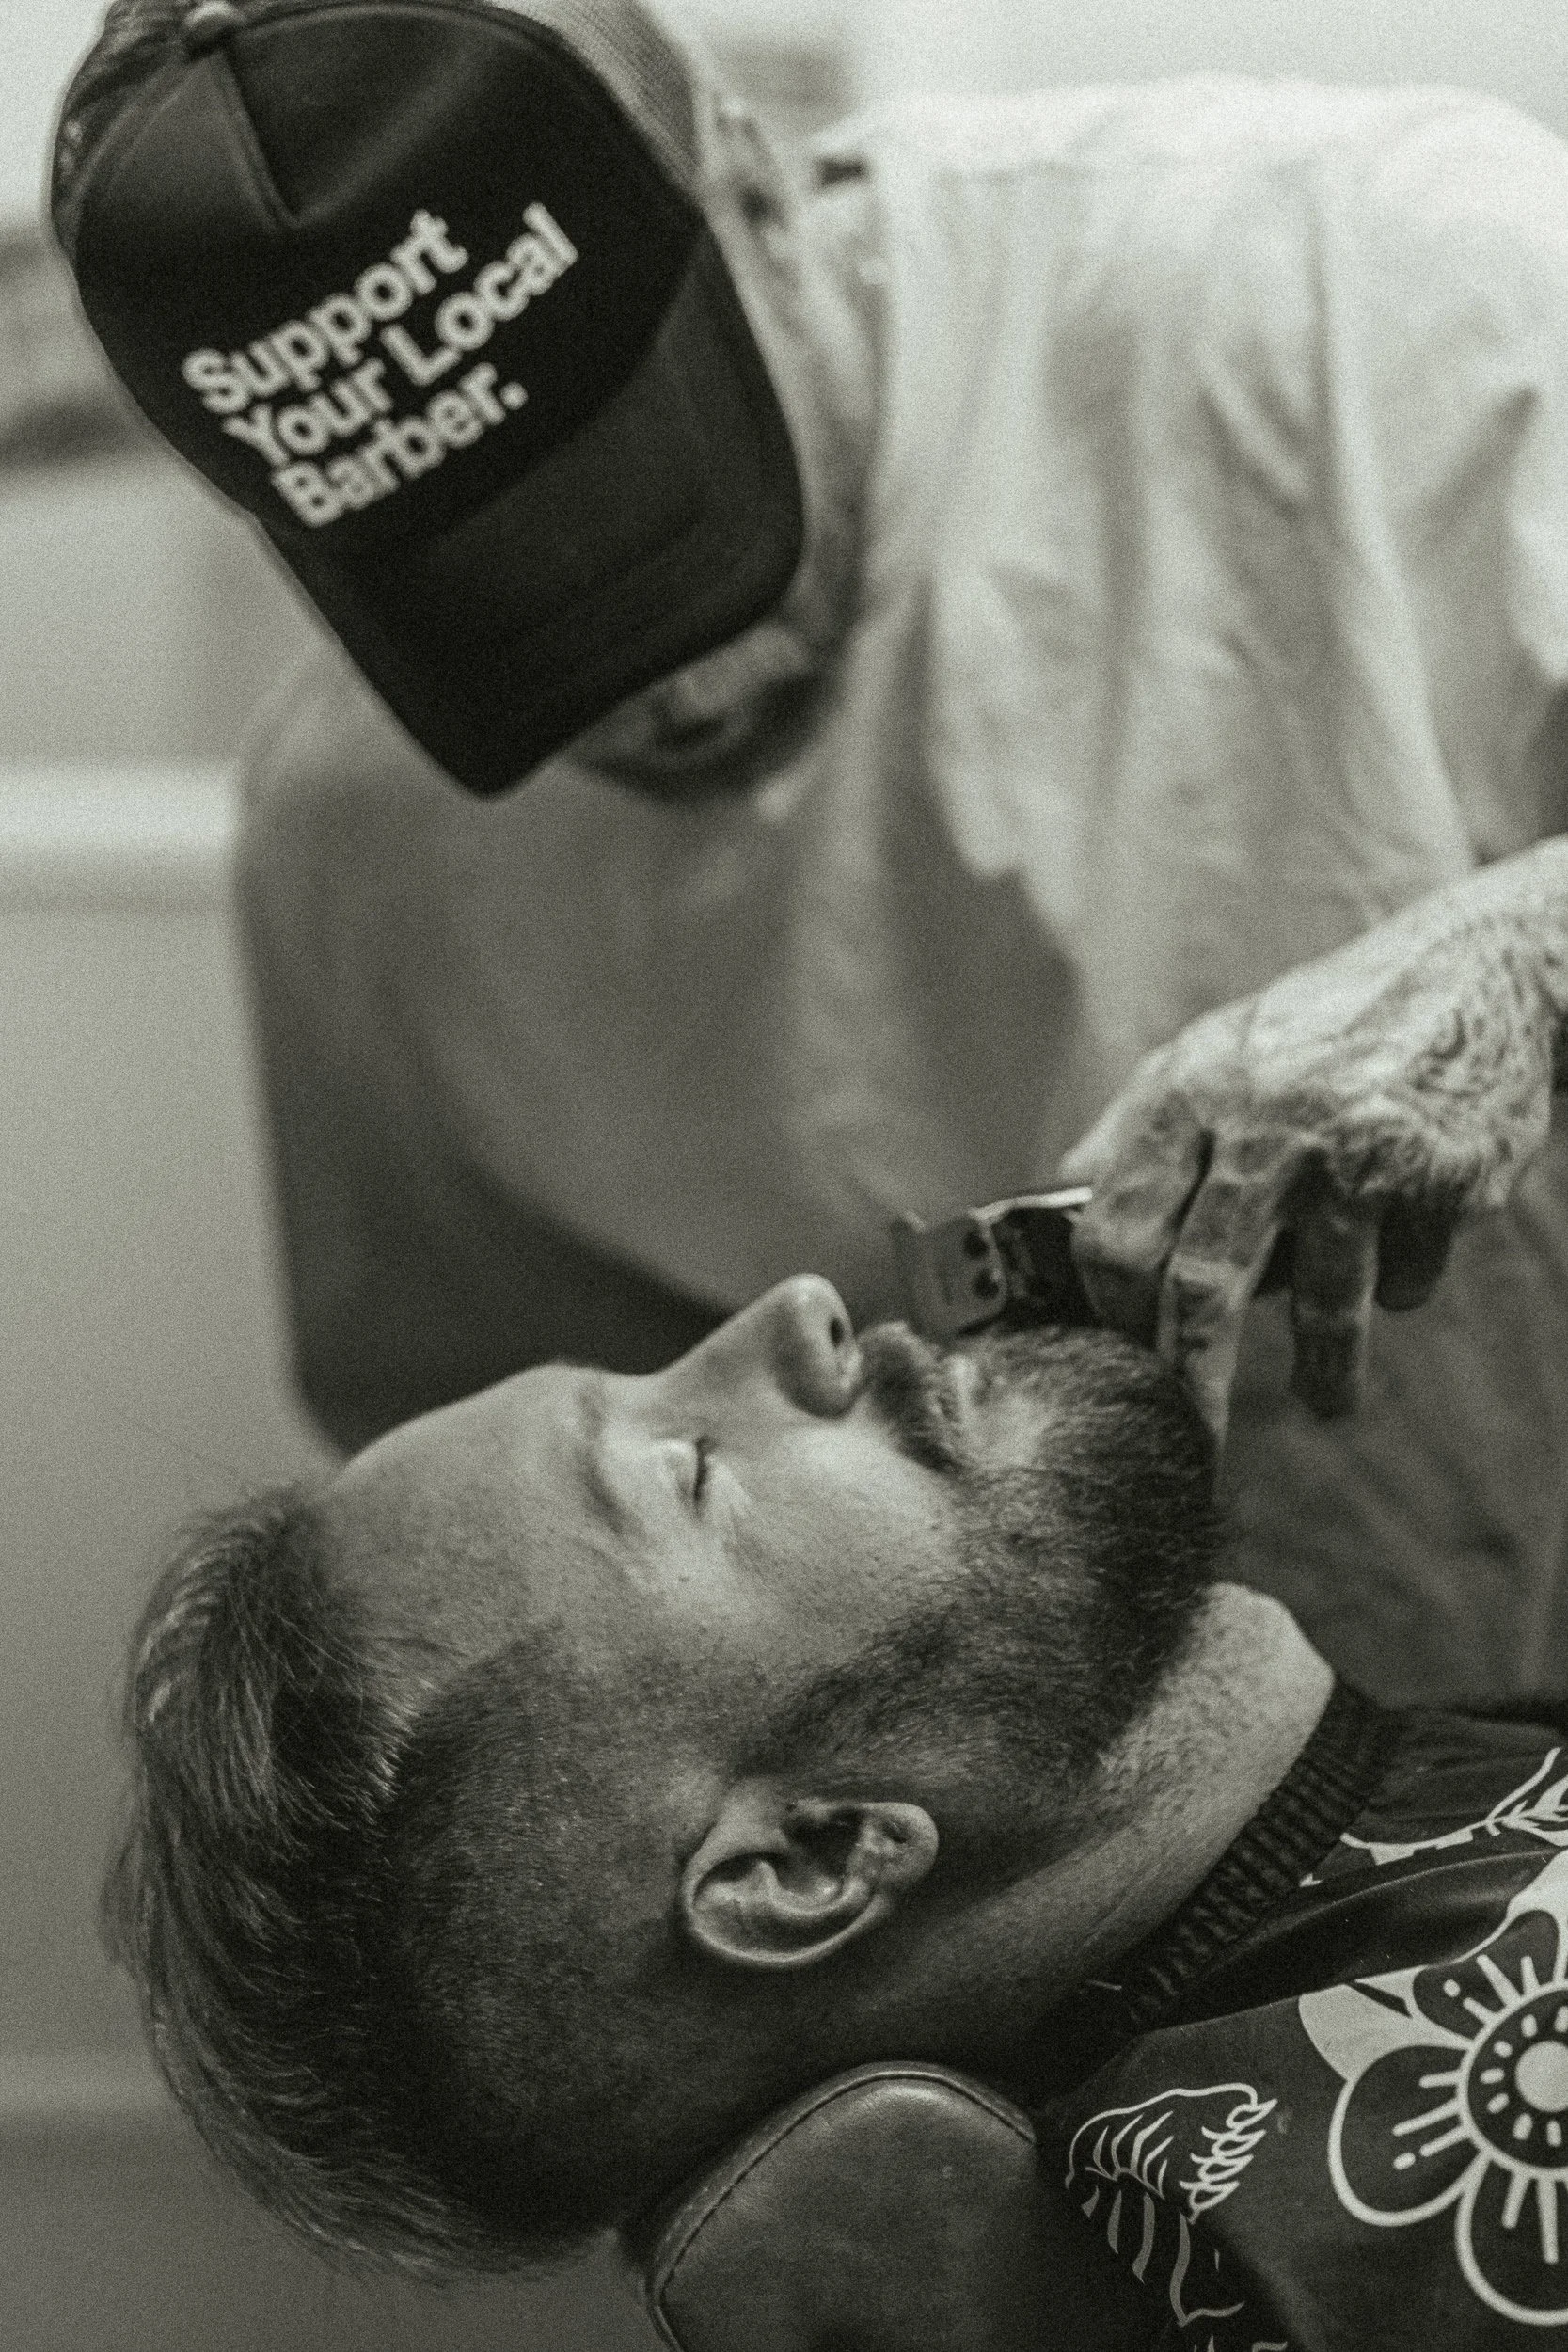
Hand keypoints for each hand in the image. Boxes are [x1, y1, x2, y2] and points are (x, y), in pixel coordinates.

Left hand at [1058, 865, 1565, 1438]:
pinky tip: (1403, 1243)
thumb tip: (1057, 1205)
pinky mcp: (1439, 1181)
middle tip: (1192, 1440)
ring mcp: (1357, 1157)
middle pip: (1202, 1287)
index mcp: (1192, 1097)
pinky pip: (1404, 1279)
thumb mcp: (1210, 1053)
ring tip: (1329, 1401)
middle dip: (1190, 1384)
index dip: (1112, 1311)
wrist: (1475, 972)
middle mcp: (1267, 1126)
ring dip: (1326, 1372)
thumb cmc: (1321, 1027)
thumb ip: (1135, 1131)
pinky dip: (1398, 1282)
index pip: (1116, 1231)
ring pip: (1322, 1306)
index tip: (1126, 1353)